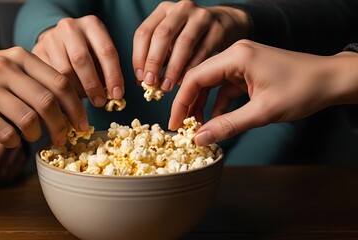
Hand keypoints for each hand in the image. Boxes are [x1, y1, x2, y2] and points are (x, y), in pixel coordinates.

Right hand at [0, 47, 87, 146]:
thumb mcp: (8, 65)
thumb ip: (36, 79)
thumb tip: (70, 107)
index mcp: (20, 56)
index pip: (60, 82)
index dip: (76, 107)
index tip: (82, 124)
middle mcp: (5, 69)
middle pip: (48, 102)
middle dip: (62, 126)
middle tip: (64, 139)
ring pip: (28, 120)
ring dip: (36, 135)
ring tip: (34, 137)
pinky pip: (5, 133)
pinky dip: (14, 142)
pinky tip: (12, 140)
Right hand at [33, 15, 124, 106]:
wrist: (59, 41)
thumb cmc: (87, 52)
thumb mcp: (100, 54)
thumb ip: (106, 72)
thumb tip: (113, 96)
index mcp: (92, 25)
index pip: (106, 51)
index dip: (113, 75)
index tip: (117, 95)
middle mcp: (70, 27)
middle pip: (81, 60)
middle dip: (92, 84)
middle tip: (99, 102)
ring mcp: (51, 39)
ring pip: (63, 71)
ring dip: (76, 91)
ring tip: (84, 102)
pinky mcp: (36, 52)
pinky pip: (49, 77)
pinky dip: (60, 93)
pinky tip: (68, 100)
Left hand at [133, 1, 248, 90]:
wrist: (224, 24)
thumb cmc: (190, 36)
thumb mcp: (170, 39)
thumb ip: (157, 56)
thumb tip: (143, 82)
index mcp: (163, 10)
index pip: (144, 32)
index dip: (138, 57)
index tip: (140, 77)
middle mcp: (181, 9)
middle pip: (162, 35)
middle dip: (154, 61)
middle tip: (151, 82)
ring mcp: (201, 17)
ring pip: (183, 43)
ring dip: (173, 68)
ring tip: (167, 86)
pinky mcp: (217, 29)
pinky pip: (202, 51)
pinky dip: (192, 68)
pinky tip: (185, 81)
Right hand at [169, 40, 357, 144]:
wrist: (331, 80)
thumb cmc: (302, 90)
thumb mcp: (262, 112)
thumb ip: (228, 125)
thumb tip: (199, 138)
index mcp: (236, 56)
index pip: (195, 77)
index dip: (181, 102)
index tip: (174, 123)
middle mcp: (235, 54)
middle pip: (200, 79)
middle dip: (189, 104)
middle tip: (182, 127)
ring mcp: (241, 62)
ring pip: (211, 84)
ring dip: (203, 104)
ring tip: (197, 126)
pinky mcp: (248, 72)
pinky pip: (225, 87)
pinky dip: (219, 104)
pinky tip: (216, 120)